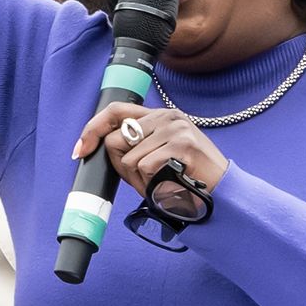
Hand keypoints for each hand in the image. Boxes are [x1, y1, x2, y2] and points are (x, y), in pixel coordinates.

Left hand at [73, 105, 227, 200]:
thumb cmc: (188, 178)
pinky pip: (145, 167)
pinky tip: (169, 185)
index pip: (116, 111)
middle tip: (141, 182)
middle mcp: (167, 116)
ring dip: (139, 180)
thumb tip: (100, 147)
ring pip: (129, 158)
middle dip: (121, 167)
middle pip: (116, 140)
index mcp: (160, 116)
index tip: (80, 150)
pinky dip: (151, 183)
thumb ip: (136, 146)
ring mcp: (175, 128)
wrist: (224, 193)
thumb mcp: (160, 155)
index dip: (93, 129)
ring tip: (161, 184)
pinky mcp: (181, 144)